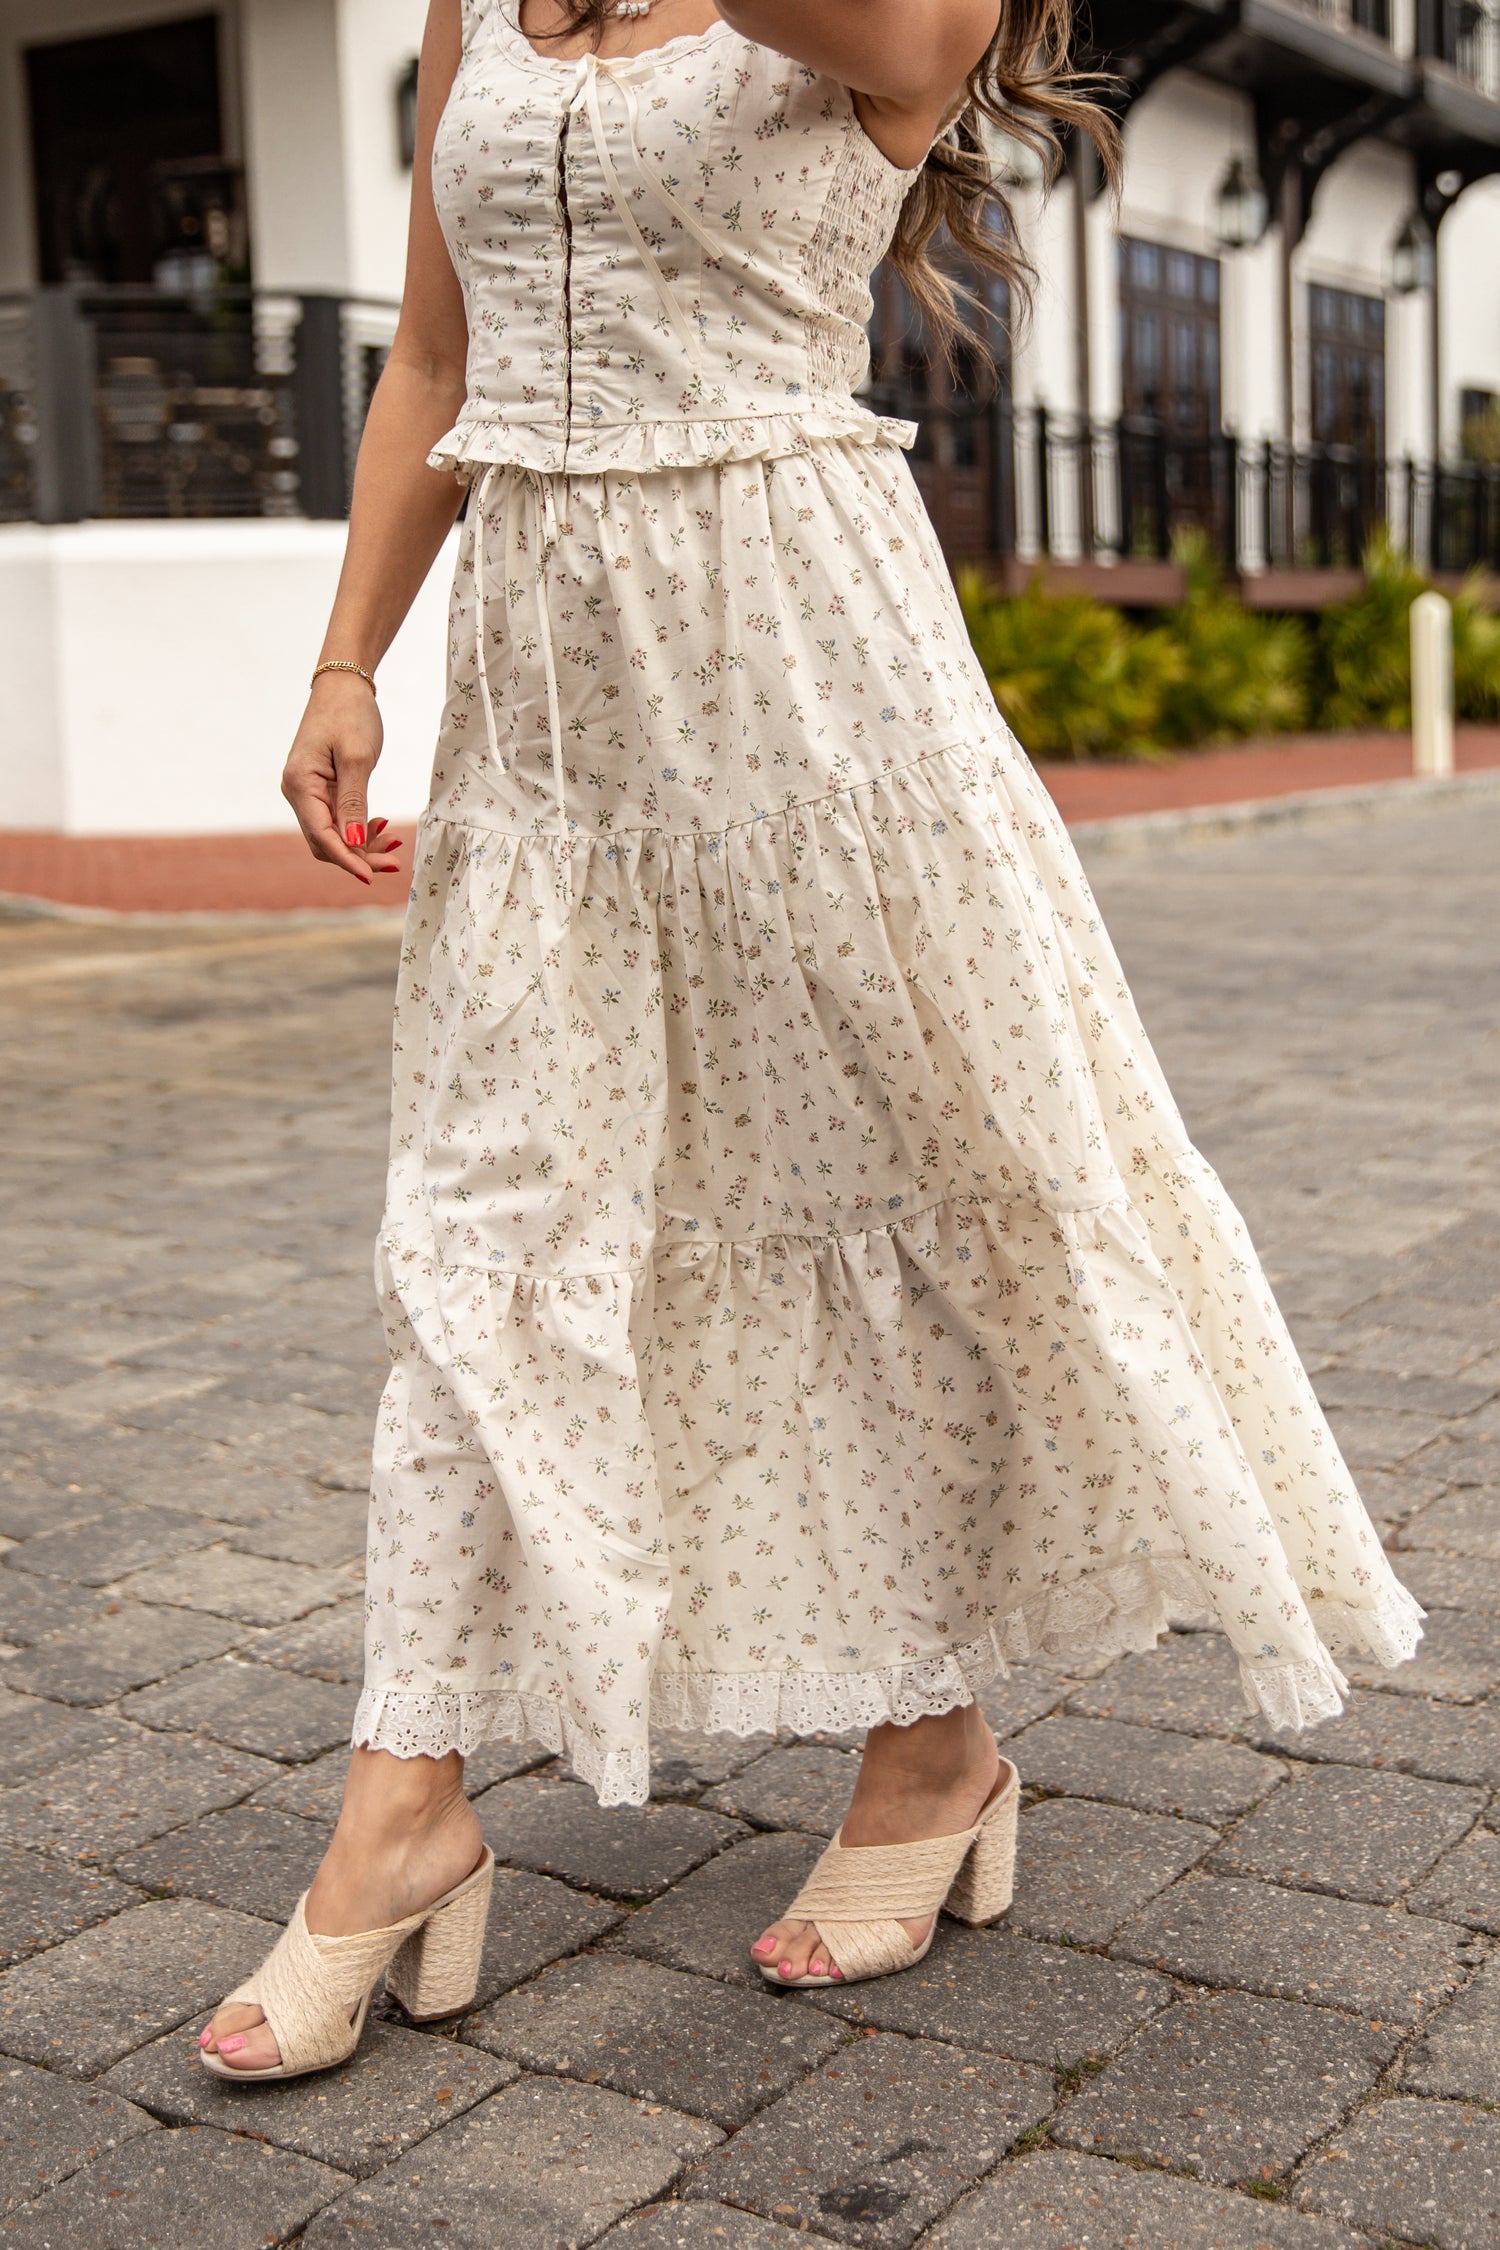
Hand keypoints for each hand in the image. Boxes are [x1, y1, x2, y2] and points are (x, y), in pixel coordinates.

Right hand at [282, 675, 404, 886]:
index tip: (372, 875)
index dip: (347, 859)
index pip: (321, 836)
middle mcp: (297, 791)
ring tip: (393, 842)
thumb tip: (353, 841)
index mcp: (300, 784)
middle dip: (358, 855)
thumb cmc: (350, 714)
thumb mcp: (357, 758)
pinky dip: (359, 827)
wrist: (343, 685)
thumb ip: (354, 802)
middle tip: (394, 861)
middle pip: (325, 841)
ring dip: (361, 844)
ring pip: (332, 833)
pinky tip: (382, 826)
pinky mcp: (320, 789)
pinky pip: (337, 819)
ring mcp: (307, 791)